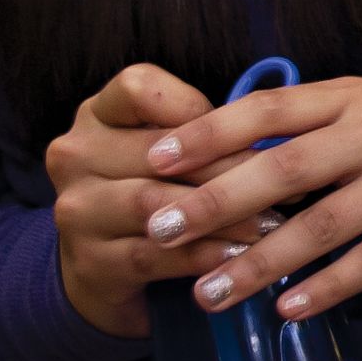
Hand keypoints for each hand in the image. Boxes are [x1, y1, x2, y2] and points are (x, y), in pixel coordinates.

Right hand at [48, 64, 256, 340]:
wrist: (103, 273)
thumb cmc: (154, 196)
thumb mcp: (167, 156)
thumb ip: (202, 138)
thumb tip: (277, 138)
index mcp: (96, 114)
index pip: (139, 87)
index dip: (197, 110)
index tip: (251, 136)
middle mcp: (74, 154)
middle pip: (157, 152)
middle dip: (229, 169)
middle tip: (287, 185)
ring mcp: (76, 209)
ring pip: (155, 204)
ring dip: (221, 216)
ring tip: (272, 225)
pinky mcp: (88, 262)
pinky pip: (153, 255)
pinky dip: (201, 256)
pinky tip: (239, 258)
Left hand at [140, 75, 361, 322]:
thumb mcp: (360, 105)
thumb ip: (301, 124)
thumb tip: (216, 148)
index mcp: (346, 98)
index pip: (268, 110)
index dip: (210, 132)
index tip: (154, 158)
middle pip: (286, 169)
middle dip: (219, 201)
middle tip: (162, 230)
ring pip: (324, 224)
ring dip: (262, 261)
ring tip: (210, 294)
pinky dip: (329, 287)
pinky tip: (287, 310)